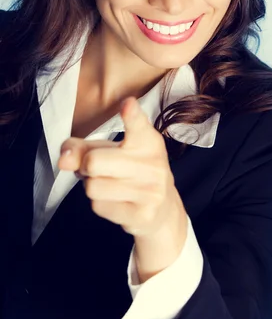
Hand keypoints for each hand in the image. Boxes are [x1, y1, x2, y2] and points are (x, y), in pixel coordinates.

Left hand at [57, 97, 181, 238]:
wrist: (161, 208)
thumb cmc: (131, 171)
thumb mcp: (111, 151)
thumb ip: (84, 148)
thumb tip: (63, 159)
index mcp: (147, 140)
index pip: (138, 125)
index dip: (131, 114)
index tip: (127, 104)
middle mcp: (153, 163)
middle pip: (93, 162)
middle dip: (86, 166)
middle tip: (98, 167)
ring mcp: (150, 191)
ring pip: (92, 187)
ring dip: (92, 186)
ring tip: (109, 184)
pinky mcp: (142, 215)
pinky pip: (99, 206)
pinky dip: (100, 203)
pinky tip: (117, 200)